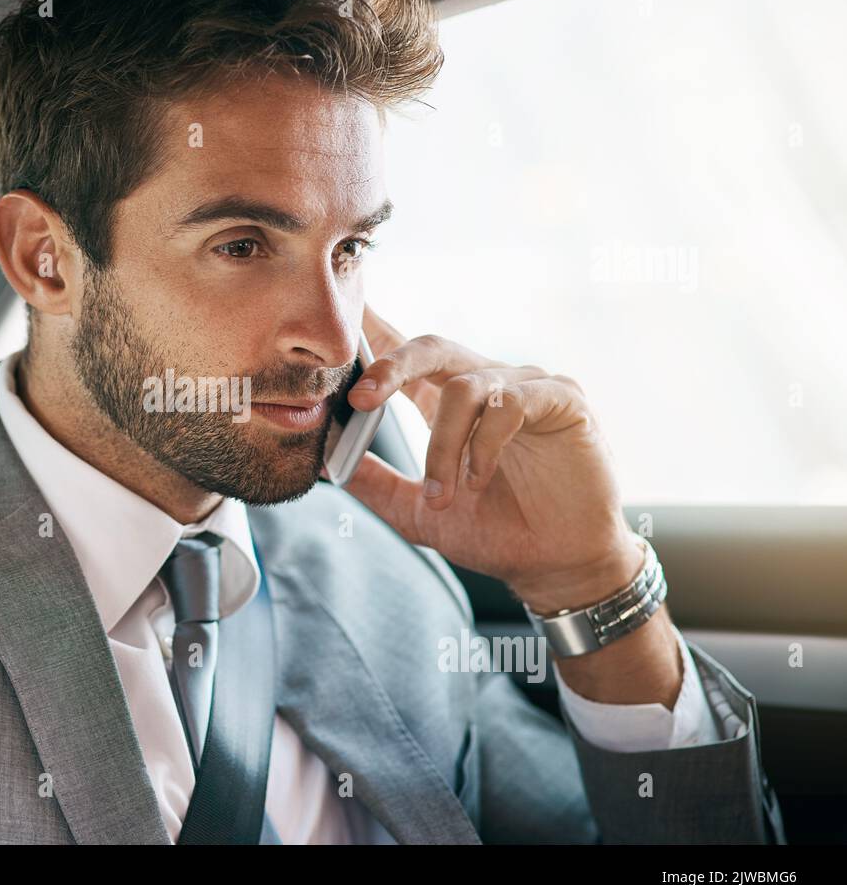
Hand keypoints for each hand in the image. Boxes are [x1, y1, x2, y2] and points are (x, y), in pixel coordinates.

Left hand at [340, 305, 642, 613]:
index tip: (339, 317)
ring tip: (442, 494)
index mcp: (448, 402)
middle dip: (390, 366)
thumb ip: (373, 483)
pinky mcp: (563, 399)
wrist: (554, 567)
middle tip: (359, 399)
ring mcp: (526, 387)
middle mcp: (486, 384)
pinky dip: (484, 444)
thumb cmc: (494, 534)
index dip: (373, 330)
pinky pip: (511, 403)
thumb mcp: (416, 512)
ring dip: (442, 445)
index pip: (405, 352)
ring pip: (465, 387)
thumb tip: (321, 459)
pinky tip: (479, 480)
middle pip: (431, 347)